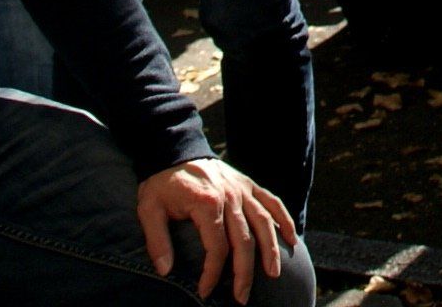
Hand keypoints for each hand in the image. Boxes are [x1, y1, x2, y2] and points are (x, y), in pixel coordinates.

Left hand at [137, 158, 295, 303]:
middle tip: (242, 297)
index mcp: (206, 203)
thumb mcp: (149, 209)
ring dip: (271, 250)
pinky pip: (272, 202)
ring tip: (274, 274)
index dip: (212, 273)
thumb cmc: (161, 183)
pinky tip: (292, 239)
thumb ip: (157, 240)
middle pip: (244, 240)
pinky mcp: (248, 184)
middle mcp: (229, 196)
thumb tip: (165, 271)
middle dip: (244, 272)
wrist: (174, 150)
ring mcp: (242, 189)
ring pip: (264, 223)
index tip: (205, 291)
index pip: (216, 247)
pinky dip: (284, 219)